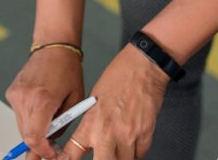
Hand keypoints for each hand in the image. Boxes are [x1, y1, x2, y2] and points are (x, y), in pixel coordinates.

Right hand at [6, 47, 83, 158]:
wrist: (53, 47)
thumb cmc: (67, 70)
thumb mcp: (75, 100)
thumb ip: (62, 123)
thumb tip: (52, 142)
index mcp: (43, 99)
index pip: (34, 137)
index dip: (42, 150)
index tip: (50, 153)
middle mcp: (25, 97)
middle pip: (26, 135)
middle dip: (38, 144)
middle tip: (51, 146)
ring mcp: (16, 94)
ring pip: (21, 126)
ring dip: (34, 130)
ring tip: (49, 121)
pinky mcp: (11, 92)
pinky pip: (19, 114)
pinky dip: (29, 117)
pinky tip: (40, 108)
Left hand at [58, 45, 169, 159]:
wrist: (142, 67)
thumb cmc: (118, 77)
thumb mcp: (92, 100)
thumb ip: (90, 125)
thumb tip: (89, 142)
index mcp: (91, 123)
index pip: (72, 154)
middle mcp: (108, 133)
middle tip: (102, 155)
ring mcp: (128, 136)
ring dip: (121, 157)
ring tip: (119, 147)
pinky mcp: (146, 135)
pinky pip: (140, 154)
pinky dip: (136, 152)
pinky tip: (133, 142)